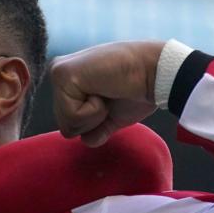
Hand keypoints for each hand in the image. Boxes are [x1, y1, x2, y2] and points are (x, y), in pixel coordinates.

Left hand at [50, 40, 165, 146]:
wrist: (155, 72)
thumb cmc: (139, 89)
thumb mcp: (112, 115)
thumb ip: (96, 129)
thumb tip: (86, 140)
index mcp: (69, 82)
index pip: (69, 124)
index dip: (96, 122)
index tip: (112, 97)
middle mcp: (59, 74)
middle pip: (65, 126)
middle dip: (93, 120)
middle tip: (110, 94)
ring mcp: (58, 72)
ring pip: (66, 124)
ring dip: (94, 115)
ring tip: (107, 90)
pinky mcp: (62, 74)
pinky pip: (72, 116)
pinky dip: (93, 110)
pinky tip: (103, 88)